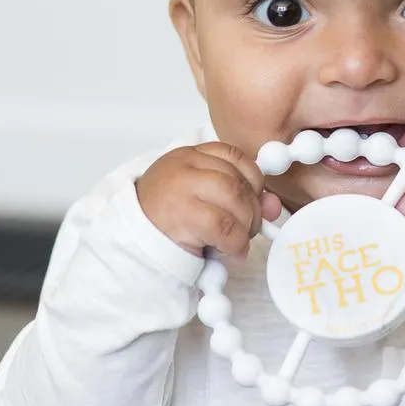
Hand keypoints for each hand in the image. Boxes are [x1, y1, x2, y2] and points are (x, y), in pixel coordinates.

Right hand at [136, 142, 281, 257]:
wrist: (131, 243)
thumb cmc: (169, 220)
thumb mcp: (205, 201)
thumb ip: (241, 196)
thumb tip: (273, 205)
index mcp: (189, 156)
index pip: (234, 155)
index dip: (253, 179)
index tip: (256, 198)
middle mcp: (184, 167)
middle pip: (238, 179)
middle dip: (253, 208)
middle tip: (250, 227)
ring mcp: (181, 189)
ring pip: (234, 199)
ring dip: (246, 225)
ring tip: (239, 240)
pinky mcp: (181, 216)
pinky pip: (224, 226)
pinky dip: (236, 242)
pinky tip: (232, 251)